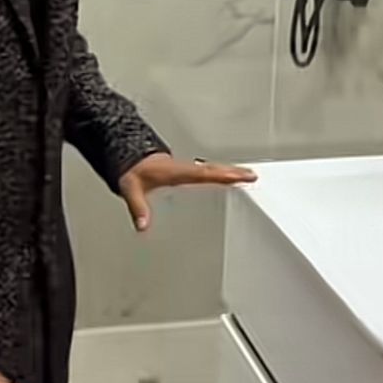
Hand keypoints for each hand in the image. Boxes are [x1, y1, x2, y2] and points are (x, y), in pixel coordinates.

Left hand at [118, 153, 256, 233]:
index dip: (221, 175)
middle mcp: (184, 168)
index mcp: (176, 172)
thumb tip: (143, 225)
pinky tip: (226, 179)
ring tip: (248, 175)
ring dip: (230, 171)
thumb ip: (138, 207)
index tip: (239, 176)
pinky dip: (220, 173)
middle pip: (214, 169)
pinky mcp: (185, 170)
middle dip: (234, 173)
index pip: (203, 173)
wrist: (130, 157)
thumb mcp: (132, 188)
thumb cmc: (134, 172)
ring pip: (212, 169)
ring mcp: (186, 168)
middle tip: (252, 176)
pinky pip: (207, 171)